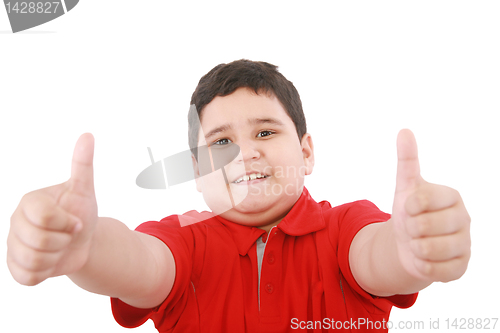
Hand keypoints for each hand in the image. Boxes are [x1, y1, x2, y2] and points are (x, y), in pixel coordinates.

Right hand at [7, 133, 97, 285]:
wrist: (82, 241)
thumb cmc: (81, 212)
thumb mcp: (85, 189)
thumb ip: (82, 164)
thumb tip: (88, 135)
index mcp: (30, 202)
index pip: (45, 218)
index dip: (67, 223)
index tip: (76, 221)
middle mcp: (16, 222)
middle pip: (40, 241)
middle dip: (64, 241)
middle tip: (69, 235)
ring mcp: (13, 244)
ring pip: (34, 260)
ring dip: (56, 257)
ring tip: (60, 246)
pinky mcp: (15, 266)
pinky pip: (27, 277)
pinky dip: (45, 273)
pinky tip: (51, 261)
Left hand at [391, 129, 470, 281]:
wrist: (409, 243)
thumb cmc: (409, 212)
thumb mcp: (405, 186)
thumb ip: (407, 160)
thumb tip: (404, 130)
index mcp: (452, 196)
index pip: (420, 200)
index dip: (407, 207)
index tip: (409, 208)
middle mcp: (464, 219)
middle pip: (423, 227)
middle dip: (409, 228)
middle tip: (413, 227)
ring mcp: (465, 244)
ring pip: (428, 250)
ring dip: (414, 247)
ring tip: (418, 242)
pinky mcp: (462, 267)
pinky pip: (434, 271)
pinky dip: (421, 265)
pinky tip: (423, 258)